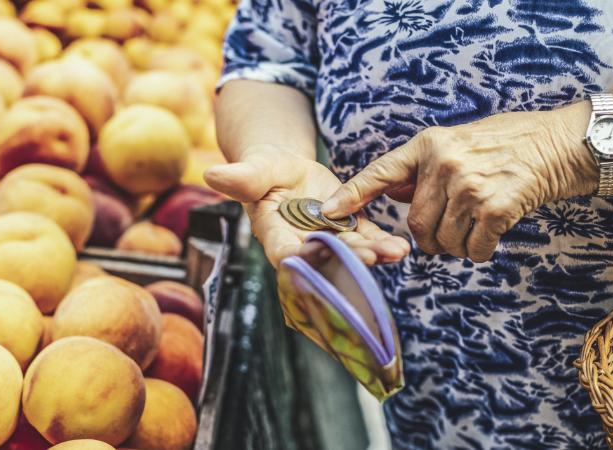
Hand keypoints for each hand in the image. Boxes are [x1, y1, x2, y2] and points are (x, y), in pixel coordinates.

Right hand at [204, 147, 409, 267]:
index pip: (285, 252)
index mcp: (274, 233)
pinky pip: (367, 240)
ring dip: (372, 256)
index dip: (299, 257)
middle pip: (325, 259)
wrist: (286, 172)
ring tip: (394, 252)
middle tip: (369, 257)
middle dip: (346, 260)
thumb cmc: (264, 170)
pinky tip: (401, 247)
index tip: (314, 253)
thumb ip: (241, 177)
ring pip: (350, 254)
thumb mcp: (255, 169)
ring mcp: (328, 241)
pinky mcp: (349, 232)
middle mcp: (302, 245)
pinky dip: (383, 245)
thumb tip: (211, 174)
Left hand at [321, 108, 596, 261]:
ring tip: (473, 230)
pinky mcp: (494, 208)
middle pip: (415, 224)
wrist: (560, 144)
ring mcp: (468, 186)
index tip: (328, 212)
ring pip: (441, 241)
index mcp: (429, 144)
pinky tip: (491, 236)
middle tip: (444, 238)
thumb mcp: (456, 142)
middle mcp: (443, 163)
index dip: (352, 195)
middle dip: (427, 241)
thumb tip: (390, 191)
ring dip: (454, 248)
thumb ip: (423, 167)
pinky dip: (478, 252)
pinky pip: (472, 249)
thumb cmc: (507, 144)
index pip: (380, 172)